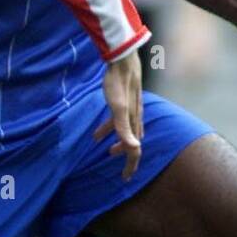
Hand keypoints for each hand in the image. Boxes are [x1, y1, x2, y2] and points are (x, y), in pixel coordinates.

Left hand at [94, 50, 143, 179]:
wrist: (122, 58)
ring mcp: (131, 108)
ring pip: (125, 130)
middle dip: (123, 153)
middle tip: (111, 160)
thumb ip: (123, 128)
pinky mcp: (125, 99)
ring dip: (115, 139)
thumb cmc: (118, 83)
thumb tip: (134, 149)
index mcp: (133, 122)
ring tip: (101, 144)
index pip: (134, 151)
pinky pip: (119, 118)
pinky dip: (110, 126)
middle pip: (131, 142)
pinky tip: (101, 126)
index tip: (124, 179)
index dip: (130, 165)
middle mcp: (135, 117)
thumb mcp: (118, 108)